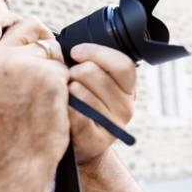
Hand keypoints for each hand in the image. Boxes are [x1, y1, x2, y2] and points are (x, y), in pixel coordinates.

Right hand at [0, 13, 69, 164]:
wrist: (22, 153)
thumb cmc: (10, 124)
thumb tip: (18, 36)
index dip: (10, 18)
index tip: (22, 22)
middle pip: (29, 25)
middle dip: (43, 38)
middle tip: (48, 60)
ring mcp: (22, 65)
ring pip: (51, 47)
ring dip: (54, 65)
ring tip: (44, 93)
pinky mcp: (48, 75)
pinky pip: (65, 67)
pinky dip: (64, 82)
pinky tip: (54, 101)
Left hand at [68, 43, 135, 165]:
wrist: (80, 144)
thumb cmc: (82, 105)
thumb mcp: (94, 84)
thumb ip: (91, 65)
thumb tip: (68, 47)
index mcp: (128, 88)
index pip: (121, 63)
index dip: (95, 52)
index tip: (75, 52)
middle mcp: (126, 106)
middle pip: (92, 72)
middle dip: (72, 72)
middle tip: (68, 82)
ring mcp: (112, 125)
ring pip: (79, 91)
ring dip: (65, 91)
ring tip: (65, 98)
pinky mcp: (96, 141)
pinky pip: (74, 114)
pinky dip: (64, 109)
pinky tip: (63, 111)